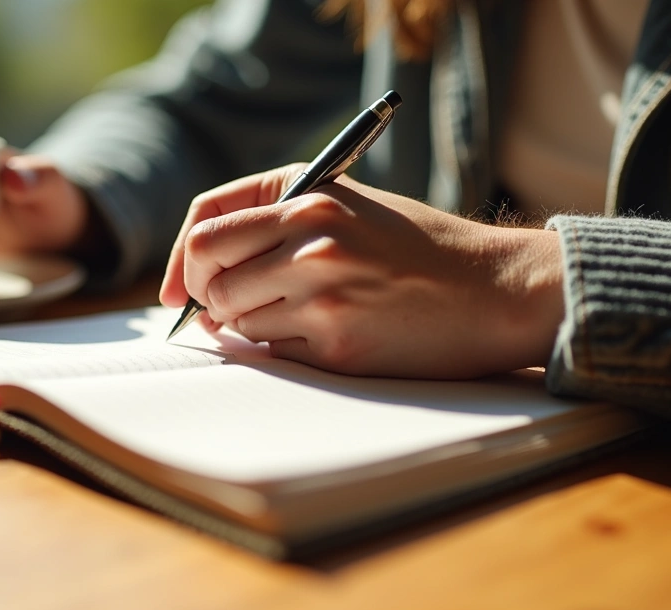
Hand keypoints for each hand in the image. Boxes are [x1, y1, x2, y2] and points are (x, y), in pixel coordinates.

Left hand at [159, 164, 565, 378]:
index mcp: (310, 195)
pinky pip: (271, 354)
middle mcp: (312, 238)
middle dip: (205, 299)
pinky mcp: (337, 346)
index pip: (204, 224)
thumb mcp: (348, 202)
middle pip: (208, 276)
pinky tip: (319, 337)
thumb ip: (277, 219)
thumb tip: (198, 273)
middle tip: (223, 310)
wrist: (493, 288)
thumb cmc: (418, 247)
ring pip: (234, 321)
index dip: (178, 260)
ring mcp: (323, 293)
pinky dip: (280, 352)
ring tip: (293, 317)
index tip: (177, 289)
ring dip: (247, 327)